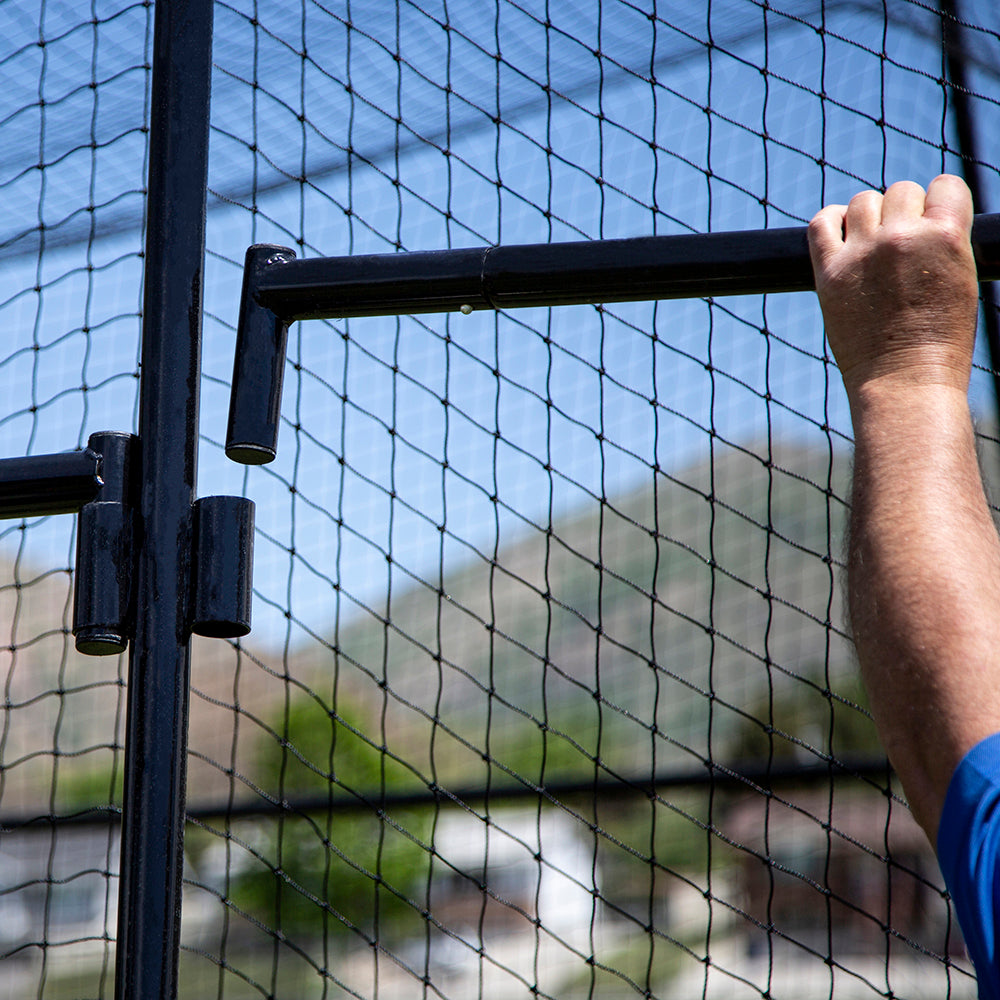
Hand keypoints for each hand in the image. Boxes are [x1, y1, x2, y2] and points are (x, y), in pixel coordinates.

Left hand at [807, 174, 978, 396]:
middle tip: (901, 245)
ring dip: (869, 216)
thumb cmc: (940, 340)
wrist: (903, 381)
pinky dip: (830, 221)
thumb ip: (941, 241)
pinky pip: (821, 223)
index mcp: (945, 236)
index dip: (938, 203)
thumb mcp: (960, 278)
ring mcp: (862, 254)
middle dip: (903, 212)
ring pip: (863, 202)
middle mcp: (901, 238)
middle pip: (900, 192)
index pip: (944, 186)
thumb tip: (922, 216)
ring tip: (872, 244)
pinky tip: (841, 236)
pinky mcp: (829, 273)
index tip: (932, 223)